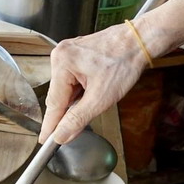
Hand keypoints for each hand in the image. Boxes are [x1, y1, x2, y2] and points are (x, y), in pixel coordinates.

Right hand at [40, 22, 149, 143]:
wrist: (139, 42)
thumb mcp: (101, 98)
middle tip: (78, 126)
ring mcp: (67, 53)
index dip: (51, 125)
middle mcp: (60, 56)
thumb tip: (61, 135)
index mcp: (62, 63)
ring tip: (98, 94)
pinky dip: (81, 90)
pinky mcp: (75, 55)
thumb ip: (77, 119)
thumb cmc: (124, 63)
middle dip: (69, 111)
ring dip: (78, 100)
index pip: (53, 103)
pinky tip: (95, 88)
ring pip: (66, 89)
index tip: (45, 141)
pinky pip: (71, 80)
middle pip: (58, 96)